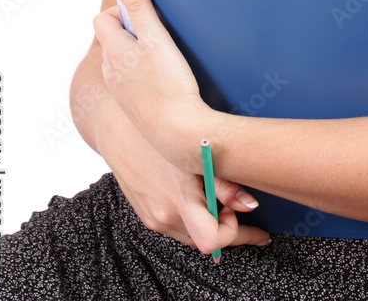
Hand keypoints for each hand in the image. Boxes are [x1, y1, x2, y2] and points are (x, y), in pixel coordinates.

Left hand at [92, 0, 209, 168]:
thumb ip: (138, 4)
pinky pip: (131, 82)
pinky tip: (164, 79)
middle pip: (111, 40)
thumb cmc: (169, 84)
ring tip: (164, 55)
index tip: (145, 12)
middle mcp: (110, 72)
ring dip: (136, 53)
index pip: (102, 19)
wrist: (179, 134)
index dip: (121, 10)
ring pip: (120, 62)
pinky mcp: (133, 106)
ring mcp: (120, 91)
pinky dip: (142, 74)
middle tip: (157, 32)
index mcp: (113, 51)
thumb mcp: (155, 36)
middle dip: (130, 30)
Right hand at [95, 92, 270, 258]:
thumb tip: (250, 205)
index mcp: (178, 201)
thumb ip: (224, 184)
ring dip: (210, 225)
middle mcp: (163, 215)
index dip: (235, 232)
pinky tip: (200, 199)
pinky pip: (176, 227)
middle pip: (204, 242)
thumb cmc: (157, 131)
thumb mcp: (195, 153)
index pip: (213, 241)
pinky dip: (193, 219)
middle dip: (228, 231)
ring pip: (191, 236)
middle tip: (246, 216)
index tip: (245, 216)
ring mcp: (152, 217)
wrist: (117, 123)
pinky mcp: (145, 213)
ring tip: (224, 204)